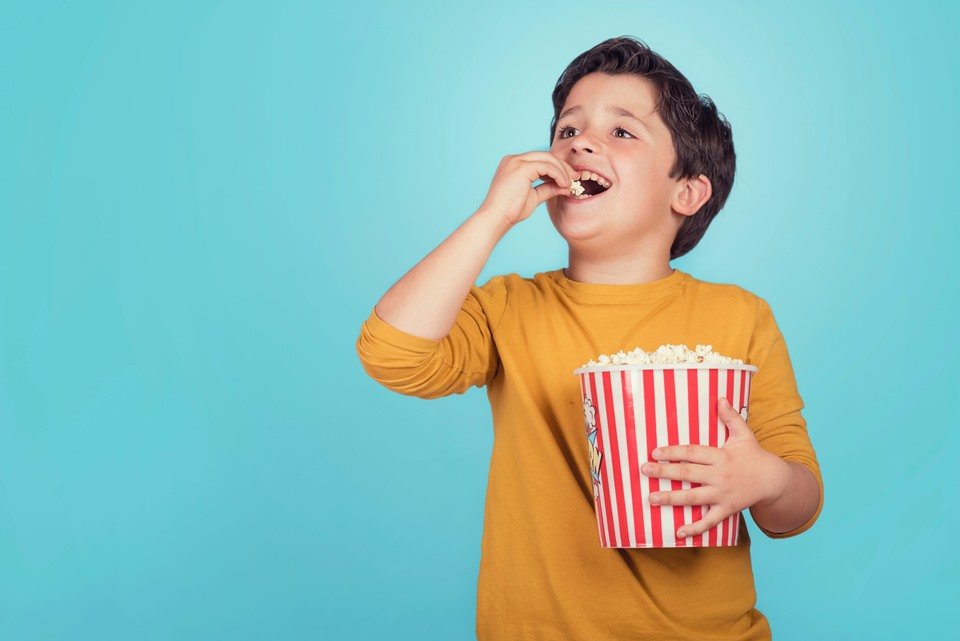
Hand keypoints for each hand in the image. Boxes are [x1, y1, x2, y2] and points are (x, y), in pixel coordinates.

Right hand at [478, 152, 577, 227]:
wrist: (496, 218)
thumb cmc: (510, 211)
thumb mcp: (533, 197)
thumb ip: (548, 188)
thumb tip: (565, 186)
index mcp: (513, 164)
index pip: (539, 160)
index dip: (556, 168)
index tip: (569, 179)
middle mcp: (513, 159)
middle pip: (545, 156)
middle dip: (562, 166)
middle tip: (575, 178)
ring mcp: (516, 161)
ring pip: (547, 159)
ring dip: (562, 170)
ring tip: (570, 183)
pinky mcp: (521, 167)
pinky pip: (546, 166)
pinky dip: (558, 174)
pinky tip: (564, 184)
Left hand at [640, 397, 790, 538]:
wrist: (774, 481)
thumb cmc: (754, 456)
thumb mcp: (744, 435)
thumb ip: (730, 417)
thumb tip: (721, 398)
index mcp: (721, 456)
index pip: (693, 453)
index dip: (674, 452)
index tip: (655, 452)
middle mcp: (720, 476)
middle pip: (688, 474)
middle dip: (665, 472)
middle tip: (644, 470)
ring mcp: (722, 495)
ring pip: (693, 498)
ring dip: (671, 499)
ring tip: (651, 498)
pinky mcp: (727, 509)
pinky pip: (709, 521)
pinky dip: (695, 528)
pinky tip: (679, 532)